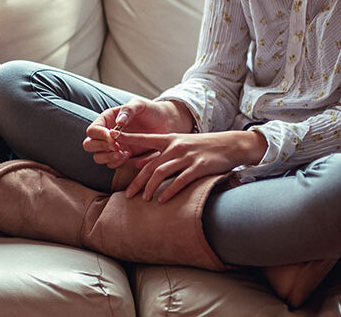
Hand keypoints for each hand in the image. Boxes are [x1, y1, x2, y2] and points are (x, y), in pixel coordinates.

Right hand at [81, 98, 192, 167]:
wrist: (166, 123)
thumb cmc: (151, 111)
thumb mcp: (140, 105)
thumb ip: (129, 110)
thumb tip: (119, 122)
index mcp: (107, 119)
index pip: (92, 130)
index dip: (100, 135)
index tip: (113, 138)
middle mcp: (106, 133)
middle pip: (89, 145)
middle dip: (101, 148)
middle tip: (117, 147)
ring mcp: (113, 146)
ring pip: (98, 157)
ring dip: (107, 158)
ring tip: (123, 154)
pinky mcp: (121, 156)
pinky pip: (110, 164)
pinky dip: (116, 163)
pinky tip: (127, 156)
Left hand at [113, 129, 266, 202]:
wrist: (230, 145)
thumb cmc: (201, 146)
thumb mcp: (178, 144)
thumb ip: (157, 153)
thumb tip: (136, 163)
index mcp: (169, 139)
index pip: (143, 140)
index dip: (126, 141)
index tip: (110, 142)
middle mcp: (175, 146)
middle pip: (150, 165)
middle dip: (137, 181)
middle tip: (127, 194)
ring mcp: (187, 156)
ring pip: (162, 172)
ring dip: (151, 187)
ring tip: (144, 199)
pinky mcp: (199, 166)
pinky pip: (181, 180)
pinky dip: (170, 191)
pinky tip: (162, 200)